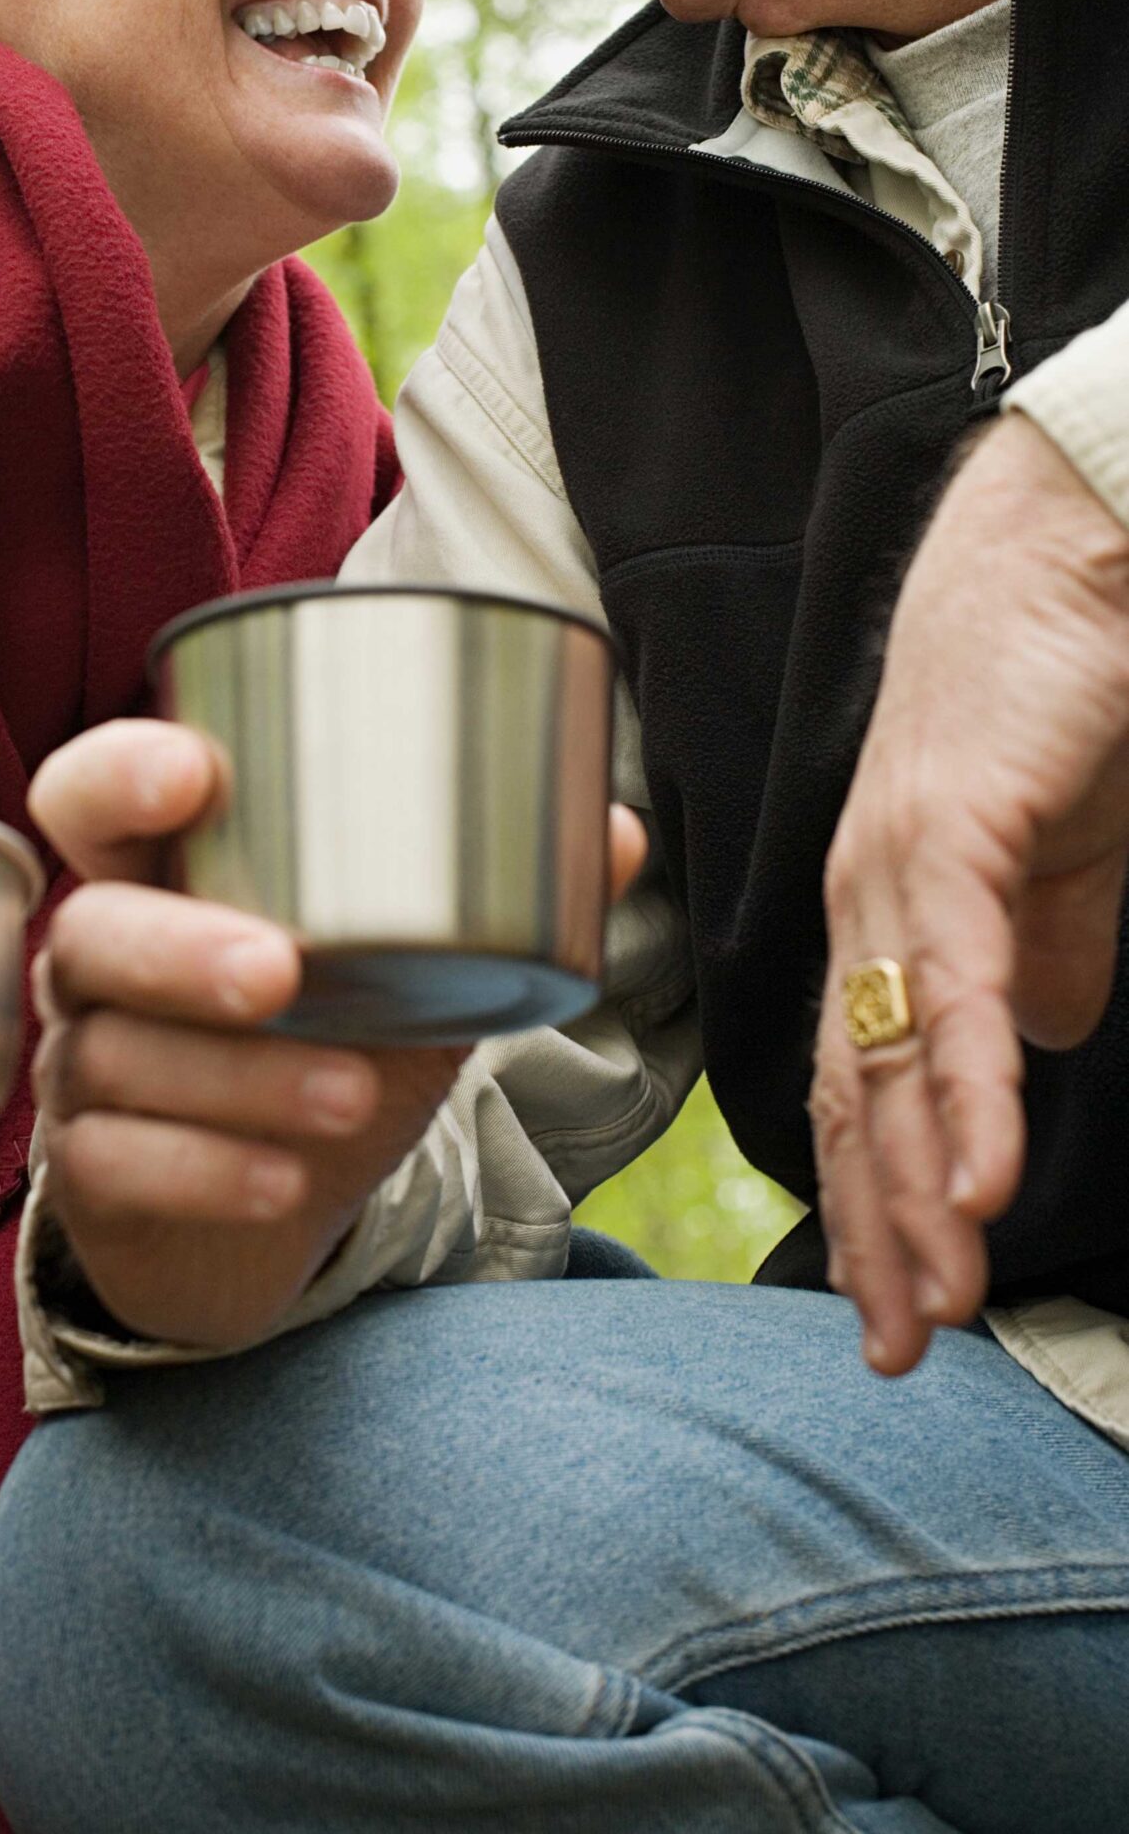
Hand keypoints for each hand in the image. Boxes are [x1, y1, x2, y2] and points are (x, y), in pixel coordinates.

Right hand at [30, 720, 647, 1352]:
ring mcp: (83, 1067)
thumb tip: (618, 833)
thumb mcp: (409, 975)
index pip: (88, 796)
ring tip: (351, 1094)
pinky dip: (210, 1172)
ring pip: (118, 1059)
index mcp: (163, 872)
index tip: (197, 770)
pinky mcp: (89, 1173)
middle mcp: (101, 959)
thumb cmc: (328, 1044)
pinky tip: (286, 1179)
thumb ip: (494, 907)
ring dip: (240, 1080)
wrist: (274, 1205)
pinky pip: (121, 1167)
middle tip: (281, 974)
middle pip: (93, 931)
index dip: (123, 775)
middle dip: (181, 948)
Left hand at [814, 412, 1128, 1374]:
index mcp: (880, 910)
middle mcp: (863, 899)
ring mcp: (895, 866)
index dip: (870, 1198)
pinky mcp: (951, 832)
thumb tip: (1036, 1036)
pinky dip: (966, 1093)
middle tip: (902, 1351)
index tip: (890, 1305)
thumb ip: (1036, 950)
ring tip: (940, 1304)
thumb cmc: (1050, 702)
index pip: (860, 1082)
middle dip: (878, 1231)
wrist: (1057, 563)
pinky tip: (981, 1185)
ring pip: (893, 1059)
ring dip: (917, 1193)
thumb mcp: (1047, 861)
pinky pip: (954, 988)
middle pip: (857, 1093)